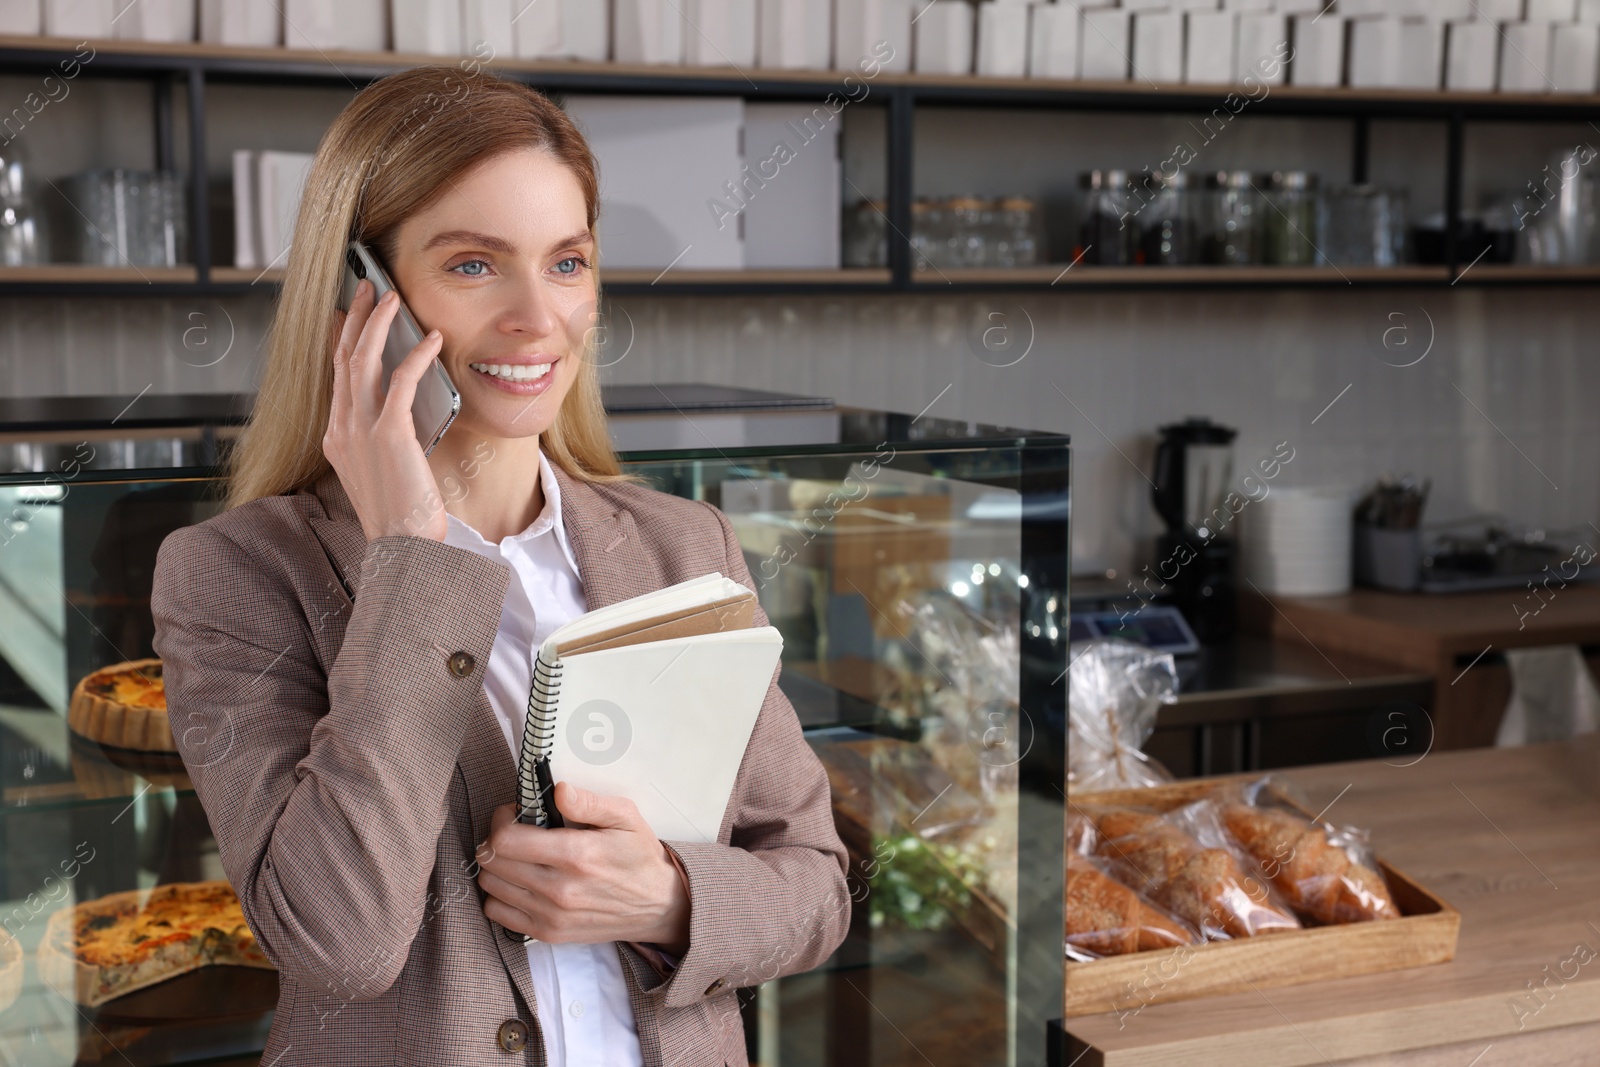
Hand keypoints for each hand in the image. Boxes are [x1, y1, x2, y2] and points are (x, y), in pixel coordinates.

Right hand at [323, 278, 449, 542]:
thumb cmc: (401, 517)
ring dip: (379, 324)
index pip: (337, 376)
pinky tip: (431, 339)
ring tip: (393, 299)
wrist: (402, 548)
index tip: (350, 314)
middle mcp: (342, 429)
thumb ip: (383, 443)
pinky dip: (415, 355)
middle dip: (356, 319)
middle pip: (344, 359)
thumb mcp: (382, 474)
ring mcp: (361, 430)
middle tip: (368, 289)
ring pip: (363, 361)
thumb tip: (400, 419)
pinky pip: (400, 381)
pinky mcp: (389, 434)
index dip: (343, 340)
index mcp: (338, 438)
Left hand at [476, 784, 690, 952]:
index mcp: (576, 854)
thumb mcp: (626, 818)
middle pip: (491, 861)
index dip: (501, 820)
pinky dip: (499, 894)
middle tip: (516, 832)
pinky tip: (519, 882)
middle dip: (496, 838)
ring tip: (518, 856)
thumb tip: (559, 790)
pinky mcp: (548, 933)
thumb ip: (590, 802)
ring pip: (490, 885)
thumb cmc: (639, 857)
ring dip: (497, 865)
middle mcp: (559, 888)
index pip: (506, 839)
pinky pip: (496, 913)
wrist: (657, 906)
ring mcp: (551, 915)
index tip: (515, 814)